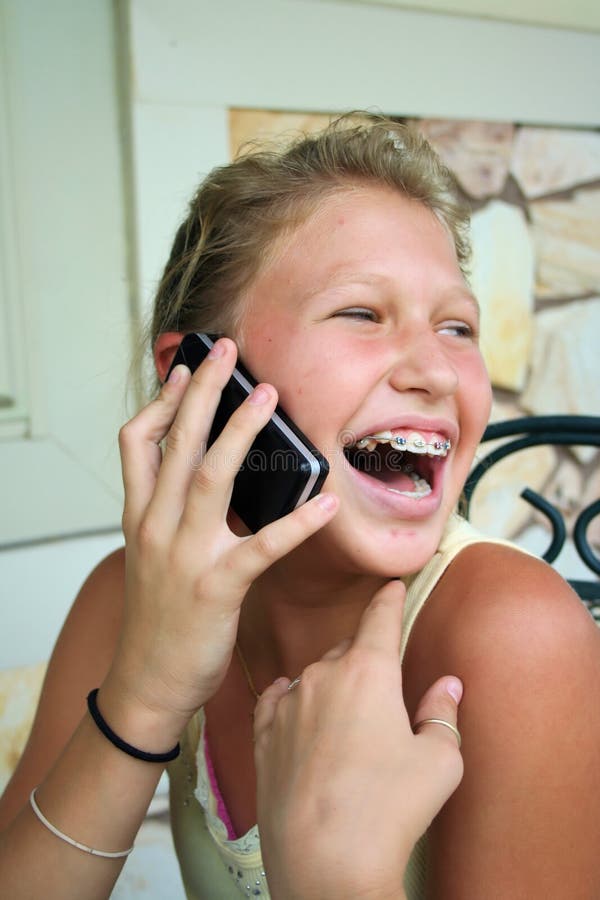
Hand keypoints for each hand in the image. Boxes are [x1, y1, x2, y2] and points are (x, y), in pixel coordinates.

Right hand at [103, 338, 338, 744]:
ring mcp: (184, 555)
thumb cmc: (159, 616)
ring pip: (211, 477)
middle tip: (228, 352)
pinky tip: (327, 502)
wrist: (149, 681)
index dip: (160, 402)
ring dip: (240, 432)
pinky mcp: (217, 586)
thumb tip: (213, 474)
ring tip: (267, 396)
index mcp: (140, 516)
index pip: (136, 443)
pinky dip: (297, 521)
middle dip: (202, 392)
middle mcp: (157, 526)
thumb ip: (173, 512)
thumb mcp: (152, 555)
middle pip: (177, 444)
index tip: (184, 372)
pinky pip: (262, 545)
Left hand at [254, 580, 463, 899]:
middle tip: (381, 681)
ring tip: (347, 717)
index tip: (392, 584)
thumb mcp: (439, 762)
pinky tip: (299, 710)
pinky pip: (279, 700)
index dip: (388, 598)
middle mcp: (323, 676)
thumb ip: (443, 714)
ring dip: (331, 684)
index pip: (380, 618)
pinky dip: (293, 700)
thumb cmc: (389, 809)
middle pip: (348, 649)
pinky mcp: (263, 734)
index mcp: (368, 671)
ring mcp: (288, 704)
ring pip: (314, 675)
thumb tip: (448, 684)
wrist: (324, 861)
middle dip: (365, 656)